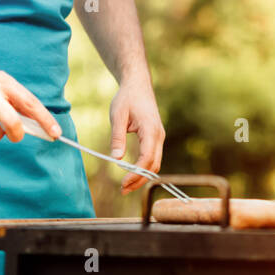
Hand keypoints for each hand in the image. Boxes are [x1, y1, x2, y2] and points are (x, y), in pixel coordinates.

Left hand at [108, 80, 165, 195]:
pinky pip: (152, 157)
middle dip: (140, 180)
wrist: (137, 85)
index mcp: (150, 129)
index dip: (136, 173)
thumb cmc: (127, 98)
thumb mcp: (117, 115)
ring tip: (125, 186)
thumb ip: (117, 137)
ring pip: (155, 163)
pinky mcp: (155, 137)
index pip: (147, 158)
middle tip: (123, 190)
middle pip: (154, 165)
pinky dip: (144, 168)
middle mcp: (158, 135)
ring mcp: (158, 136)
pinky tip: (132, 174)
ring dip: (142, 176)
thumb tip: (116, 158)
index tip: (123, 182)